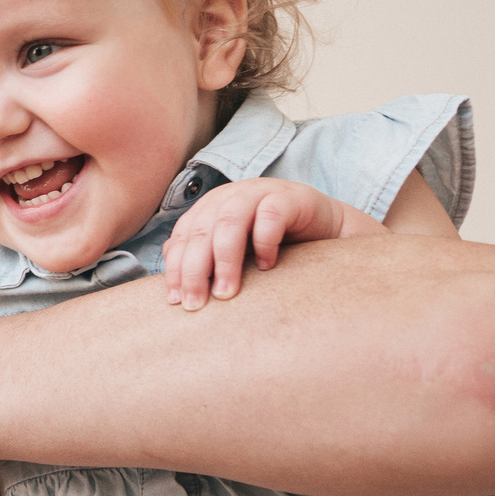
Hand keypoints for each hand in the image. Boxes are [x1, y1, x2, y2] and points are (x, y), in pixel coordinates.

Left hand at [163, 178, 377, 309]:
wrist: (324, 230)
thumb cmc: (273, 244)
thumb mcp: (235, 252)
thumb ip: (205, 257)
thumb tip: (170, 277)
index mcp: (210, 207)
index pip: (183, 236)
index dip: (176, 268)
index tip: (175, 300)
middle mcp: (230, 196)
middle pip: (201, 230)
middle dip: (195, 269)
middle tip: (196, 303)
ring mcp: (259, 192)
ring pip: (230, 221)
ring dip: (225, 260)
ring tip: (226, 292)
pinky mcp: (289, 197)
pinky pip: (270, 216)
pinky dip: (264, 242)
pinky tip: (266, 267)